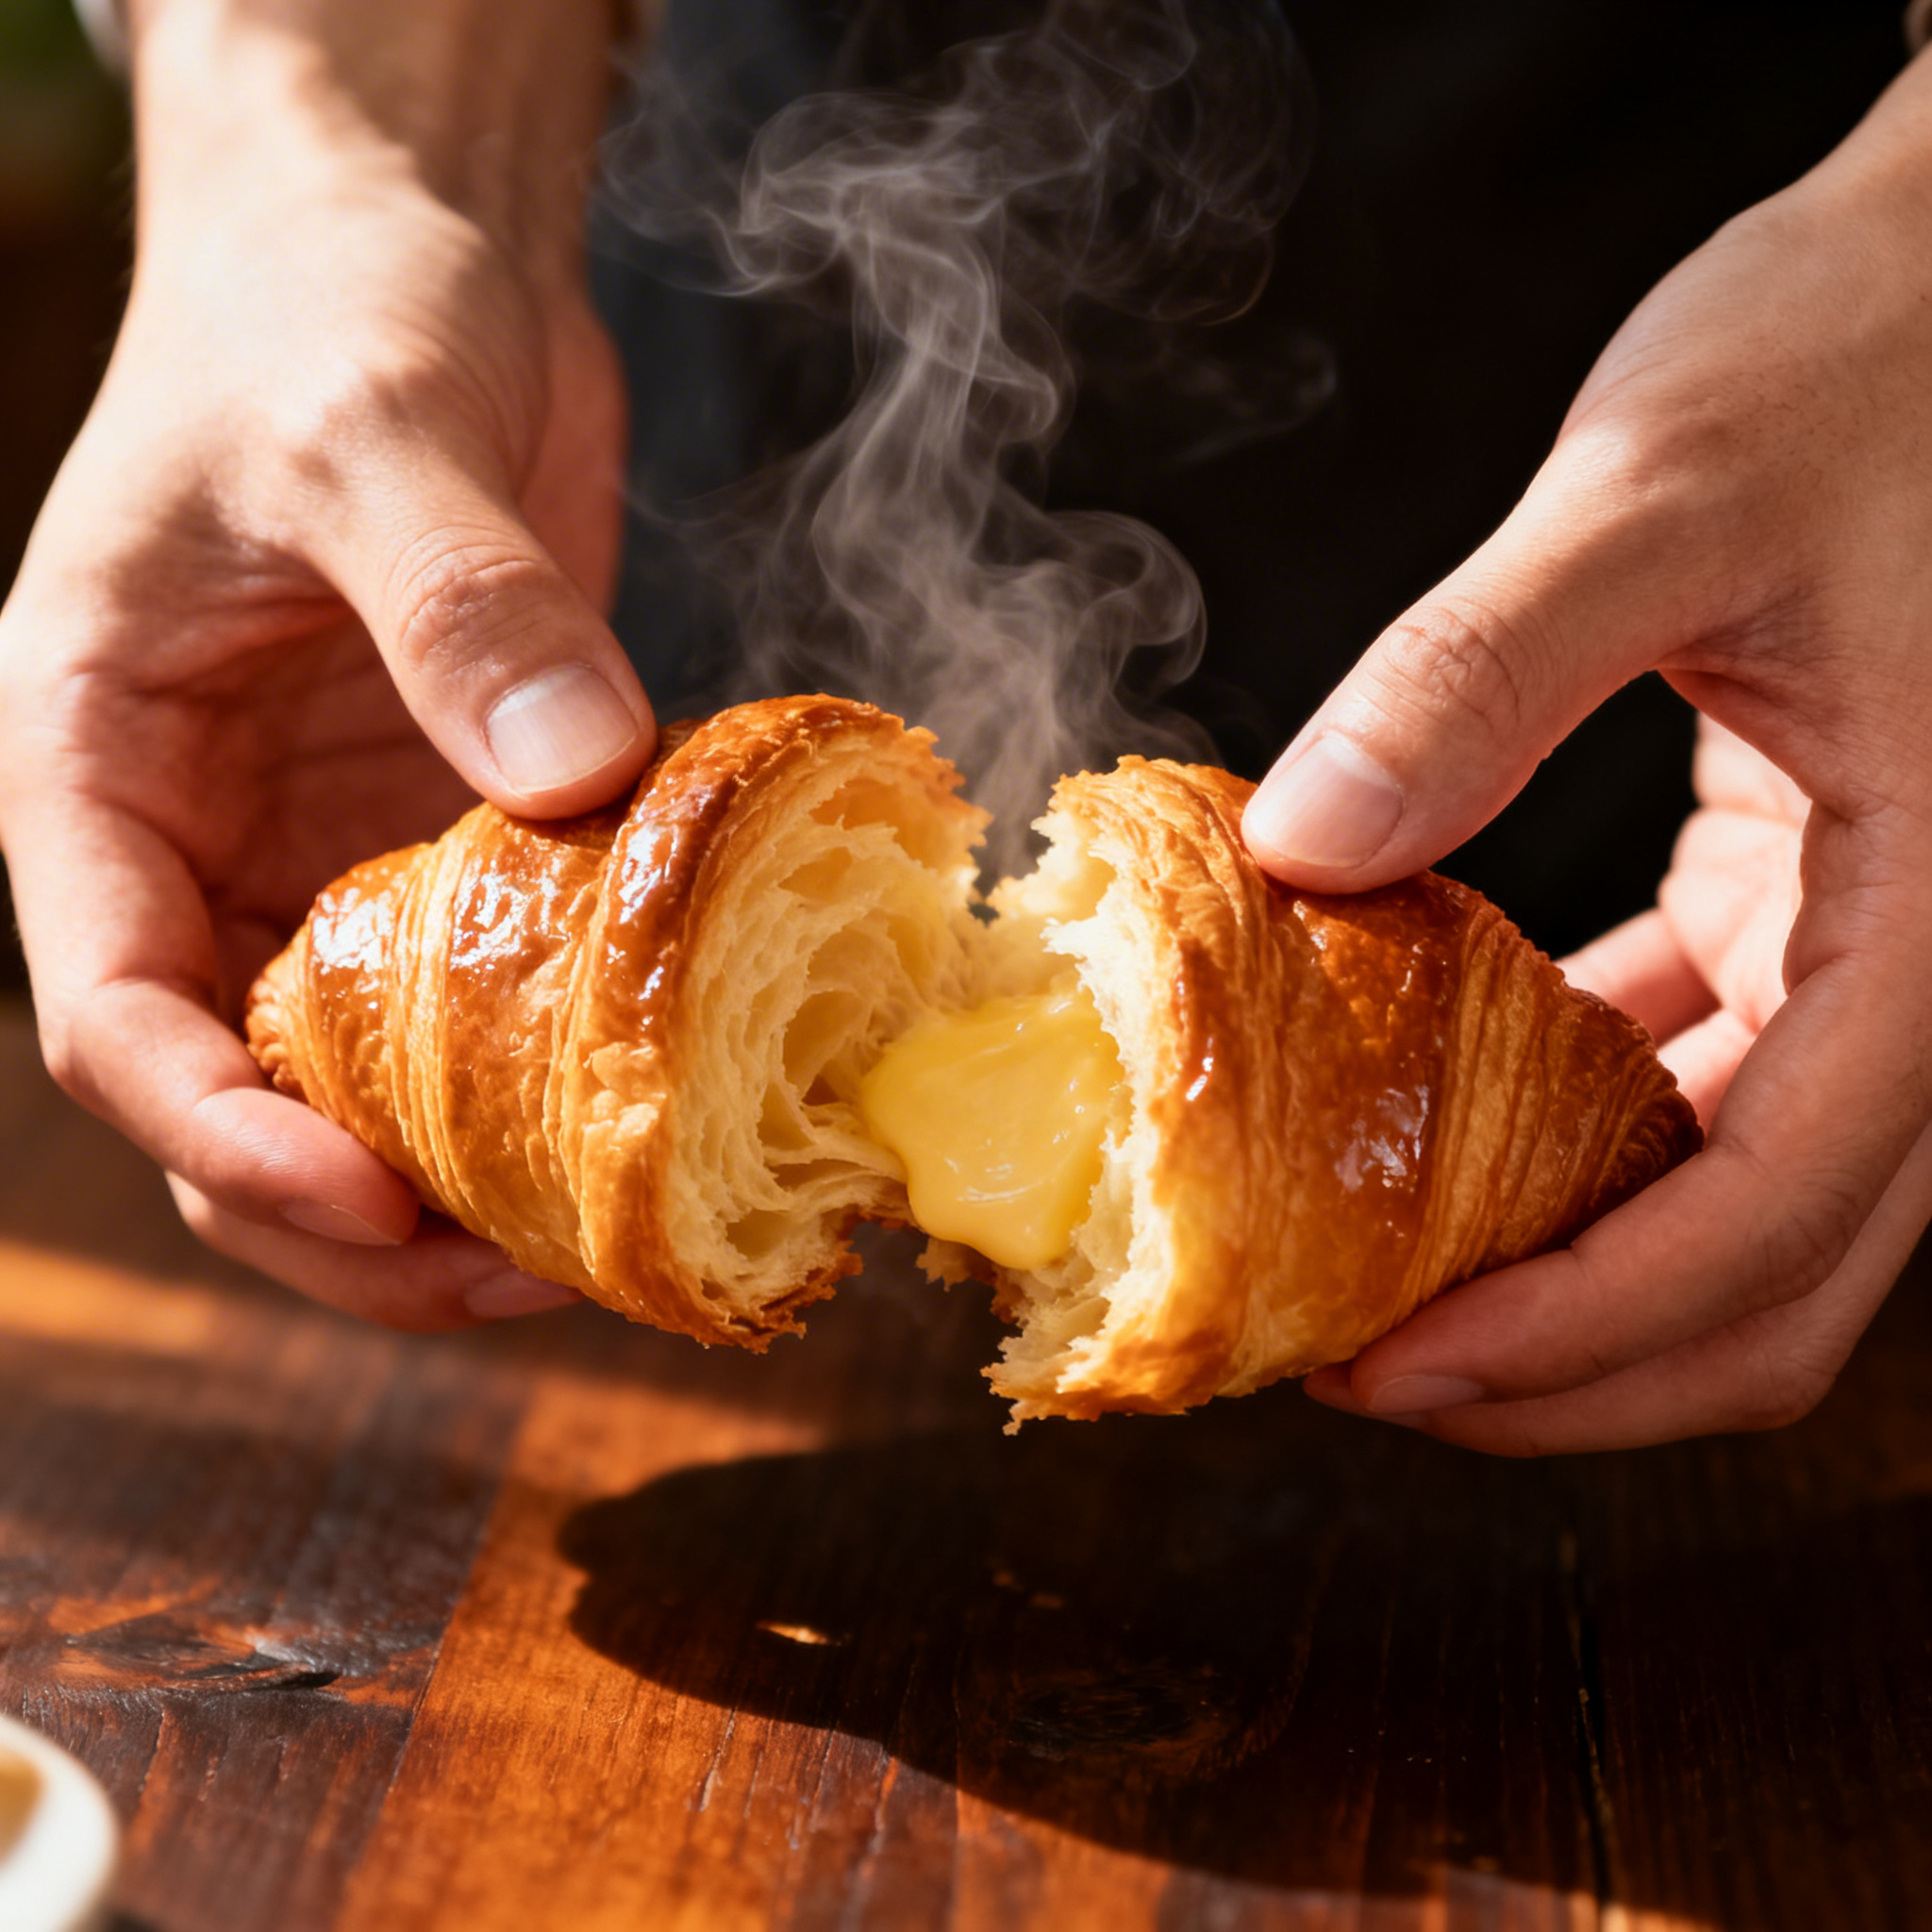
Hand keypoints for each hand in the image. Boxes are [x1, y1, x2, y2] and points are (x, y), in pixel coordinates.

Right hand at [0, 0, 652, 1327]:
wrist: (412, 249)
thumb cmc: (332, 305)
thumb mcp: (372, 434)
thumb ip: (457, 606)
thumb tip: (573, 776)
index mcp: (96, 765)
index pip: (113, 1010)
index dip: (224, 1135)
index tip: (369, 1209)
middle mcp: (202, 836)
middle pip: (238, 1096)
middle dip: (359, 1215)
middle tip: (521, 1276)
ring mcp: (328, 845)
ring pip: (363, 1075)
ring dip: (466, 1173)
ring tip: (603, 1235)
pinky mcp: (449, 829)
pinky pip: (486, 987)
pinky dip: (554, 1063)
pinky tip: (652, 1103)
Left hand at [1243, 50, 1931, 1450]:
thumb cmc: (1867, 349)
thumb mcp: (1664, 491)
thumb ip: (1485, 672)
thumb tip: (1305, 851)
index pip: (1782, 1207)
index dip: (1590, 1326)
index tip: (1407, 1369)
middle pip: (1779, 1270)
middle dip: (1584, 1360)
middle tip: (1380, 1373)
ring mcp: (1883, 947)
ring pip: (1748, 1203)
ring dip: (1577, 1266)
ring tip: (1394, 1276)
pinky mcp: (1813, 902)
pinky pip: (1708, 1081)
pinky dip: (1589, 1138)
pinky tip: (1456, 1121)